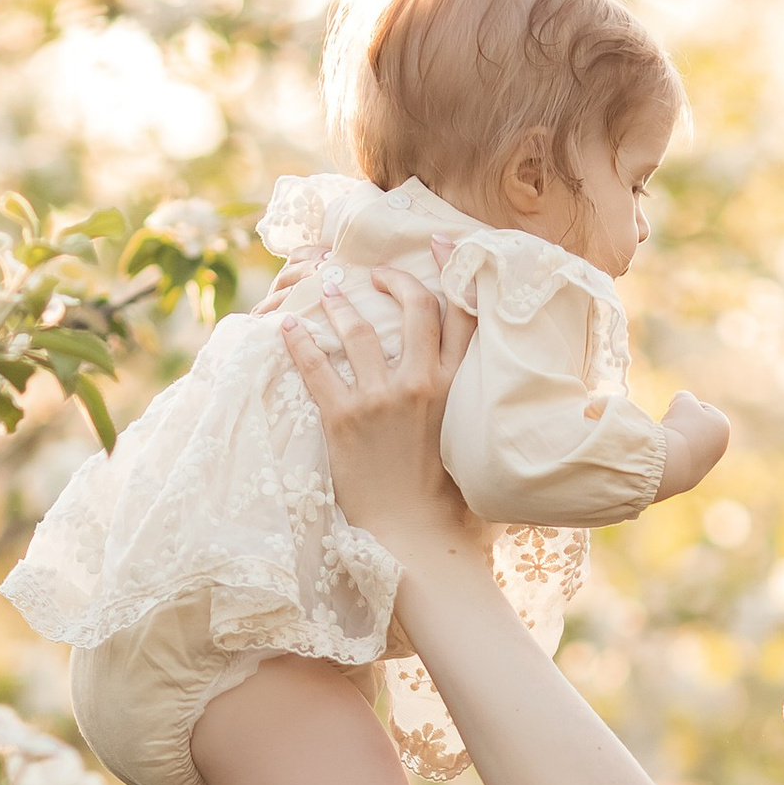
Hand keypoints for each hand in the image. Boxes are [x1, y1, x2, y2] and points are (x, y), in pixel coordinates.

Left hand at [273, 265, 480, 561]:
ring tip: (328, 289)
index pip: (462, 314)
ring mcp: (381, 399)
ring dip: (341, 303)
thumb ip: (479, 412)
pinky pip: (316, 369)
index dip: (453, 270)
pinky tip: (287, 326)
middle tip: (374, 273)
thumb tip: (497, 405)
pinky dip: (299, 343)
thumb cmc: (453, 506)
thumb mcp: (479, 447)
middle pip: (414, 307)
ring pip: (360, 330)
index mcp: (460, 388)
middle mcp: (423, 384)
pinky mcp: (344, 420)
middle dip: (393, 279)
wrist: (418, 540)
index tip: (442, 244)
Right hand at [653, 390, 730, 502]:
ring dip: (673, 440)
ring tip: (669, 444)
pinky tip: (666, 459)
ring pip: (683, 443)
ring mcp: (706, 464)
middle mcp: (719, 446)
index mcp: (722, 426)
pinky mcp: (690, 477)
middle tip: (672, 428)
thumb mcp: (682, 401)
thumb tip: (680, 403)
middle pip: (693, 426)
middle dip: (680, 425)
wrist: (672, 463)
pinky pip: (676, 460)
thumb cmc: (680, 427)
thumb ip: (684, 396)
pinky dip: (669, 456)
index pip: (701, 408)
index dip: (686, 407)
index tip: (678, 415)